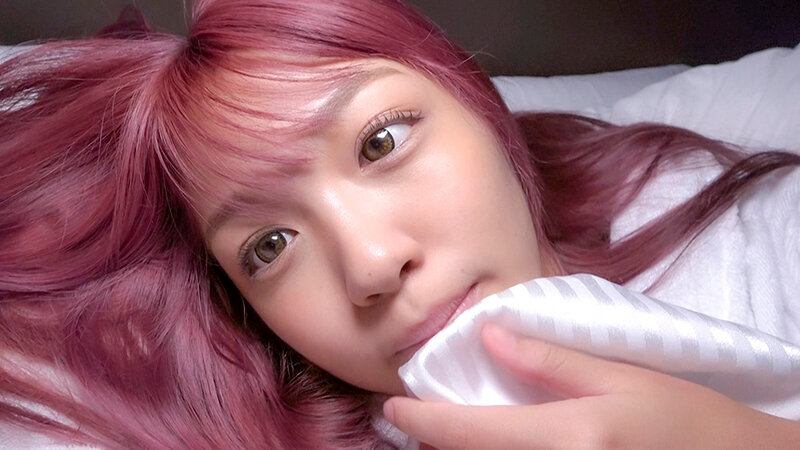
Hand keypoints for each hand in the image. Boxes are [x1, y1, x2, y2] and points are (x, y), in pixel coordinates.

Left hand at [383, 324, 799, 448]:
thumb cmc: (686, 417)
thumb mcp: (621, 377)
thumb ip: (551, 361)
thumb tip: (489, 336)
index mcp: (568, 438)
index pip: (471, 433)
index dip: (424, 421)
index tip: (393, 408)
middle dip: (436, 442)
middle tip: (414, 418)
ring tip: (444, 430)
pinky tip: (489, 443)